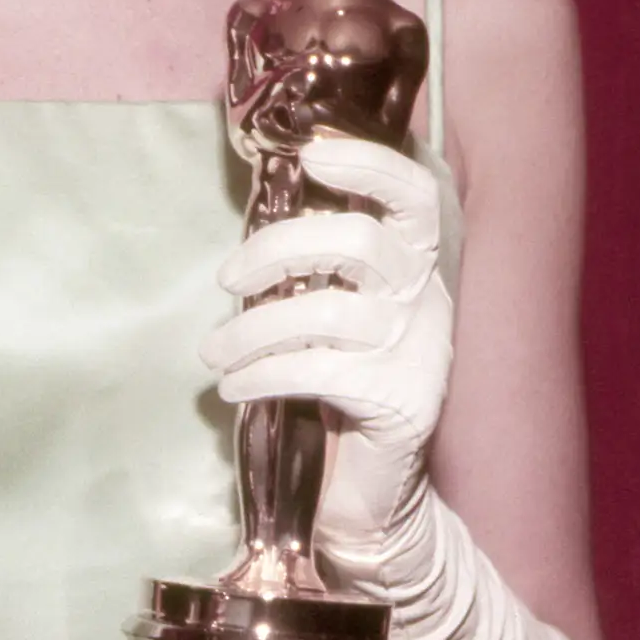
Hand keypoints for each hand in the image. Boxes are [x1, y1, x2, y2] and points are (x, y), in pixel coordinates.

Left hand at [202, 132, 452, 553]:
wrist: (374, 484)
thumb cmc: (340, 376)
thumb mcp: (335, 307)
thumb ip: (317, 260)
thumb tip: (258, 206)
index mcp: (415, 263)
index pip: (417, 195)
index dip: (371, 164)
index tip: (312, 156)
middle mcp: (426, 298)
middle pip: (358, 242)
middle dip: (278, 249)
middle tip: (225, 279)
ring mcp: (419, 350)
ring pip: (326, 312)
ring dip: (252, 329)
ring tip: (213, 354)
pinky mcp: (400, 401)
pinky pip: (315, 371)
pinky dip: (260, 375)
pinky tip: (231, 388)